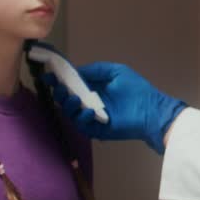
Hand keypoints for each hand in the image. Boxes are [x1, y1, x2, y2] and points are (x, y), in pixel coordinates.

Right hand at [44, 61, 186, 153]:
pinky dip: (83, 117)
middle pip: (66, 99)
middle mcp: (89, 102)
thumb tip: (75, 70)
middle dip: (59, 92)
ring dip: (68, 105)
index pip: (71, 84)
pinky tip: (90, 110)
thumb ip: (95, 69)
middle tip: (57, 87)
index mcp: (92, 88)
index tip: (48, 74)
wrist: (151, 110)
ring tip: (73, 98)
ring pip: (70, 113)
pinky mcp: (96, 130)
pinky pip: (82, 125)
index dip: (59, 79)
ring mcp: (91, 117)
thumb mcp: (116, 72)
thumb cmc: (136, 90)